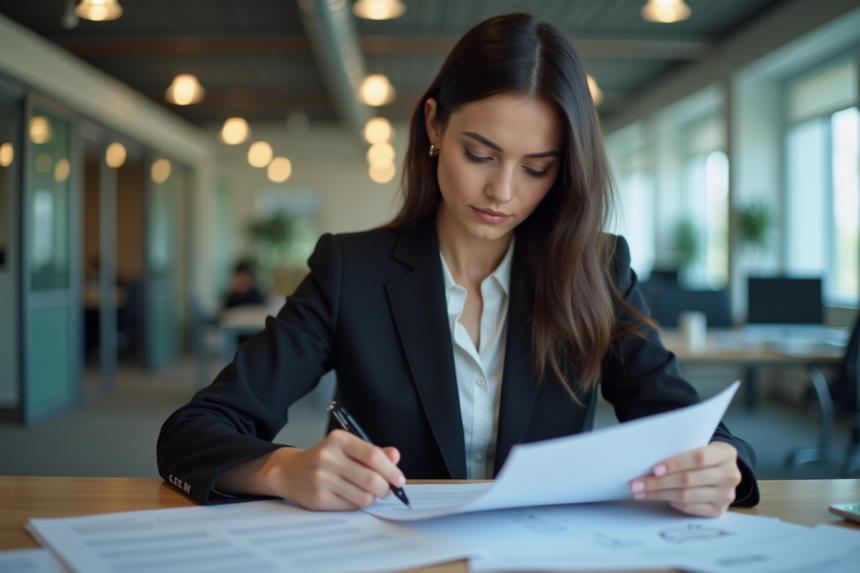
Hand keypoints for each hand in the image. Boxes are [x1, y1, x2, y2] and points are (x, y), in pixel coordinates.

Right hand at [262, 430, 404, 510]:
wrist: (290, 471)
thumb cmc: (325, 458)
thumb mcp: (347, 447)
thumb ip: (373, 451)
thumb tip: (395, 456)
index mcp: (339, 440)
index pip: (373, 455)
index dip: (391, 470)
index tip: (399, 479)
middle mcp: (328, 457)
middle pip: (371, 479)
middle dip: (385, 488)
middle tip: (387, 489)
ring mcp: (321, 479)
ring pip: (363, 496)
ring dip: (372, 497)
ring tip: (369, 493)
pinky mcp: (318, 498)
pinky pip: (350, 506)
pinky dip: (358, 504)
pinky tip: (353, 496)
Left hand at [628, 441, 741, 516]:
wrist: (722, 470)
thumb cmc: (703, 455)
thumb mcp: (698, 445)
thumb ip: (681, 450)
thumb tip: (648, 461)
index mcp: (726, 453)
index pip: (698, 458)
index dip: (675, 463)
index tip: (655, 468)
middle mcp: (730, 475)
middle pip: (689, 480)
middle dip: (659, 482)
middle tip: (637, 484)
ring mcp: (726, 495)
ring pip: (686, 495)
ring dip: (659, 494)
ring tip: (640, 492)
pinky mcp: (719, 510)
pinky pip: (690, 507)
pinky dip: (673, 502)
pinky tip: (660, 497)